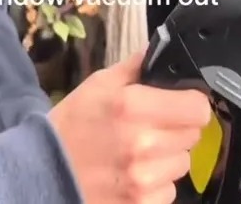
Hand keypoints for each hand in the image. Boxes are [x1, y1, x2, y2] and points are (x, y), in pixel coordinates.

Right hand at [48, 48, 211, 202]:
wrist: (43, 171)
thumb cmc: (73, 123)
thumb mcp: (99, 84)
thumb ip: (136, 67)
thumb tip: (163, 51)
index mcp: (134, 107)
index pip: (197, 107)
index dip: (190, 102)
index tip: (179, 102)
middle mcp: (144, 145)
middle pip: (192, 135)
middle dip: (177, 127)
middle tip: (151, 125)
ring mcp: (143, 180)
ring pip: (182, 163)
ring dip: (168, 156)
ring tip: (139, 150)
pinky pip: (169, 190)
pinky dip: (156, 182)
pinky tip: (133, 173)